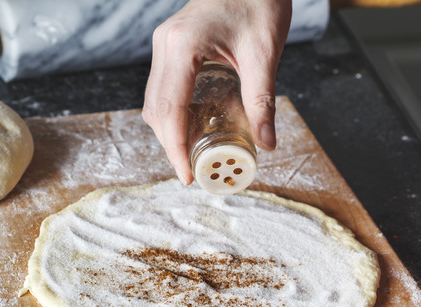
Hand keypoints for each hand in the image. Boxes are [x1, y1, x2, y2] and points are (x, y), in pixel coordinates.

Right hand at [142, 0, 291, 184]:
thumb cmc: (259, 1)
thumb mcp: (264, 53)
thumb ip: (262, 101)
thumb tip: (266, 144)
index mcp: (184, 45)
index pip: (169, 108)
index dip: (175, 148)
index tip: (187, 175)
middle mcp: (165, 44)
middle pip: (155, 109)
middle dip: (171, 144)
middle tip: (193, 171)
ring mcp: (164, 43)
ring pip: (154, 100)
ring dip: (168, 130)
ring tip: (192, 154)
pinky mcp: (169, 45)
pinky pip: (161, 88)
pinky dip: (171, 113)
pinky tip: (190, 126)